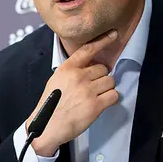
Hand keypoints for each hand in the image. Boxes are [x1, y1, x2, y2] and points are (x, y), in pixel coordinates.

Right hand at [27, 30, 119, 155]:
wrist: (48, 127)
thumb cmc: (51, 105)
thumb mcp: (56, 81)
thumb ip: (72, 71)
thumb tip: (90, 66)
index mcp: (67, 69)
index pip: (88, 49)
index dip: (102, 41)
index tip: (113, 34)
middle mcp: (78, 77)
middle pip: (103, 69)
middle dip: (101, 78)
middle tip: (92, 88)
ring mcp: (88, 91)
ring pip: (110, 82)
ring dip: (106, 89)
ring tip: (94, 97)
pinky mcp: (96, 105)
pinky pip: (114, 95)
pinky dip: (110, 100)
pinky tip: (100, 104)